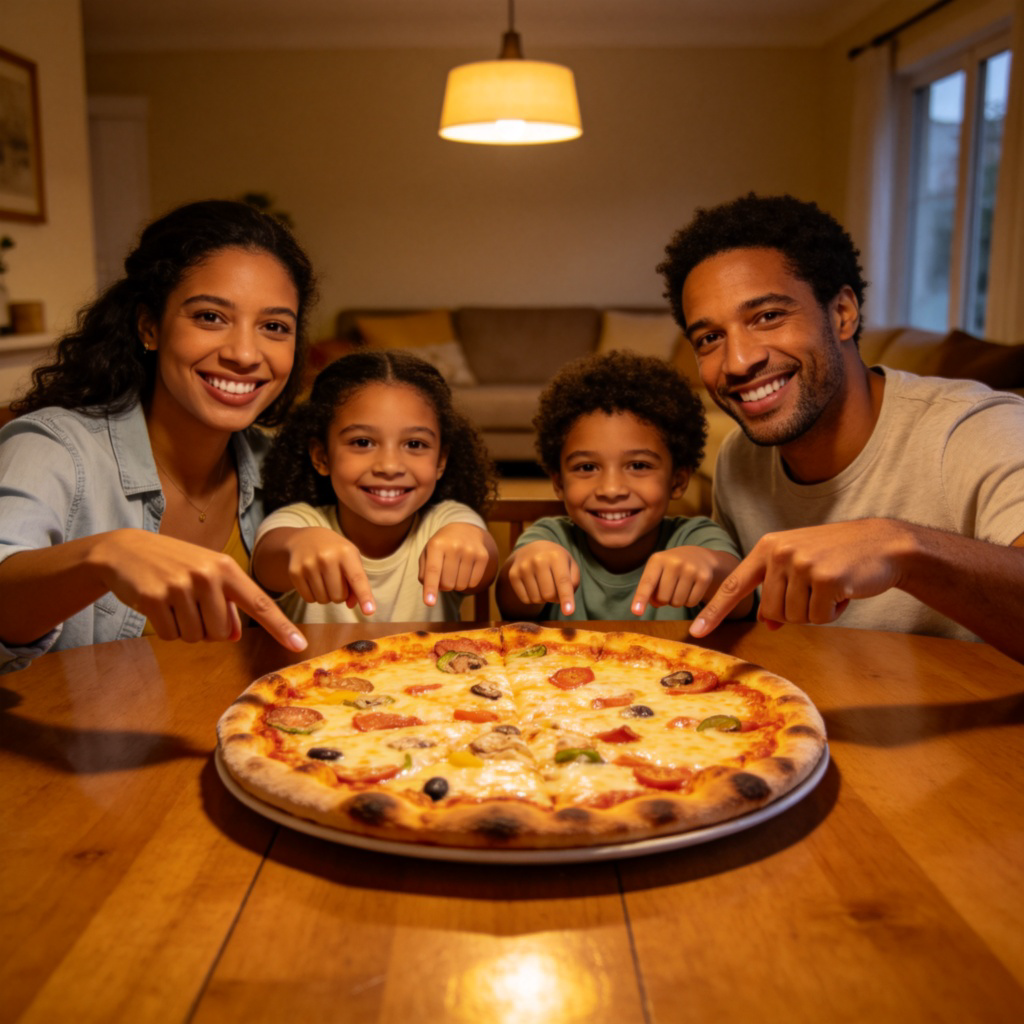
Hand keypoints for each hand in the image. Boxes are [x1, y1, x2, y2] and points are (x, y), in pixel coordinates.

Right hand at [90, 530, 306, 650]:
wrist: (126, 550)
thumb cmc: (175, 565)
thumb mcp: (206, 576)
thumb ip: (226, 604)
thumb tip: (234, 636)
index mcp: (226, 569)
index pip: (260, 603)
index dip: (280, 627)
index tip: (299, 645)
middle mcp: (208, 575)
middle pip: (222, 632)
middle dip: (208, 628)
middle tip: (191, 605)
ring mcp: (181, 586)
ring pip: (197, 637)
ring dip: (185, 628)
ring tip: (174, 603)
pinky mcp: (155, 598)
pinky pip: (172, 635)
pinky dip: (166, 628)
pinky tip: (158, 605)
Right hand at [277, 527, 375, 613]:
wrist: (305, 538)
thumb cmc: (335, 552)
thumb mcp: (351, 560)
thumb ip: (357, 582)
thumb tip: (352, 605)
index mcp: (346, 552)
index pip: (357, 579)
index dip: (364, 596)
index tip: (370, 612)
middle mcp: (327, 557)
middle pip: (339, 596)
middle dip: (340, 595)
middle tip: (336, 581)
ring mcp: (309, 565)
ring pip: (323, 600)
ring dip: (327, 596)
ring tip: (324, 579)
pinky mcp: (295, 572)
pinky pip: (309, 599)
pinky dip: (313, 596)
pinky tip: (313, 581)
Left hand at [419, 523, 497, 605]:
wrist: (466, 531)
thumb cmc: (442, 547)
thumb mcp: (428, 554)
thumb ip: (424, 573)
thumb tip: (431, 593)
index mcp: (436, 544)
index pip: (433, 571)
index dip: (430, 588)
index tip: (429, 603)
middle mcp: (454, 546)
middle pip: (447, 583)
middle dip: (443, 585)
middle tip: (444, 574)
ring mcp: (471, 551)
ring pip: (461, 585)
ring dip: (456, 584)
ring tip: (455, 570)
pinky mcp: (483, 556)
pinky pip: (473, 583)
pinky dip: (467, 582)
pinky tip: (465, 570)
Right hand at [505, 541, 580, 615]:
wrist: (532, 549)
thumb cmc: (556, 561)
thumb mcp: (570, 565)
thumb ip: (573, 583)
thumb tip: (566, 604)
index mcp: (556, 556)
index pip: (562, 581)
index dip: (566, 597)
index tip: (568, 612)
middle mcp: (538, 560)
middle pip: (549, 594)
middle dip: (555, 598)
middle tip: (556, 590)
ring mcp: (523, 567)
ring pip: (536, 599)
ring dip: (544, 599)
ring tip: (545, 586)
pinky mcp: (513, 575)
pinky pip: (525, 599)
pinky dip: (533, 599)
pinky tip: (534, 587)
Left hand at [630, 546, 735, 615]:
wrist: (698, 556)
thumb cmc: (670, 568)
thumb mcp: (656, 571)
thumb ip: (650, 589)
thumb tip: (656, 604)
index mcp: (657, 559)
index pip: (647, 583)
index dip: (641, 598)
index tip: (636, 612)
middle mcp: (674, 562)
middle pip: (662, 598)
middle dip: (664, 599)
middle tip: (669, 588)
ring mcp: (691, 569)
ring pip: (677, 603)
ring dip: (676, 601)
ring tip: (680, 587)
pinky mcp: (704, 577)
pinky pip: (692, 603)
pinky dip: (689, 602)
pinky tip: (691, 589)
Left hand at [690, 519, 907, 636]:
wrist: (883, 543)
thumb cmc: (838, 556)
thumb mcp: (800, 566)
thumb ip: (779, 590)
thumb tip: (769, 623)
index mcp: (767, 548)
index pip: (733, 585)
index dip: (713, 611)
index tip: (696, 631)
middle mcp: (779, 553)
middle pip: (771, 611)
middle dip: (796, 611)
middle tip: (818, 590)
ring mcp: (801, 563)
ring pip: (794, 617)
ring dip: (816, 611)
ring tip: (832, 587)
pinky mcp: (826, 578)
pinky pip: (819, 619)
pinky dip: (834, 613)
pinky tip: (845, 591)